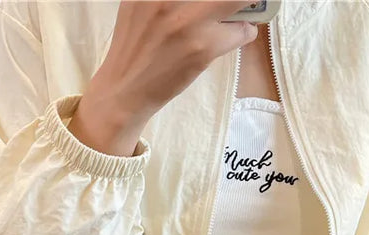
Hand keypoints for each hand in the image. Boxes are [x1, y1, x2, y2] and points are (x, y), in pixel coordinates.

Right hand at [71, 1, 258, 155]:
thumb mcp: (138, 4)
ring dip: (244, 6)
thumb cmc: (133, 49)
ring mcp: (189, 21)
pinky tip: (229, 38)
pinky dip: (242, 33)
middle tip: (231, 4)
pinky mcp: (203, 47)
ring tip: (235, 16)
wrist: (123, 92)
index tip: (209, 1)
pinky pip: (242, 30)